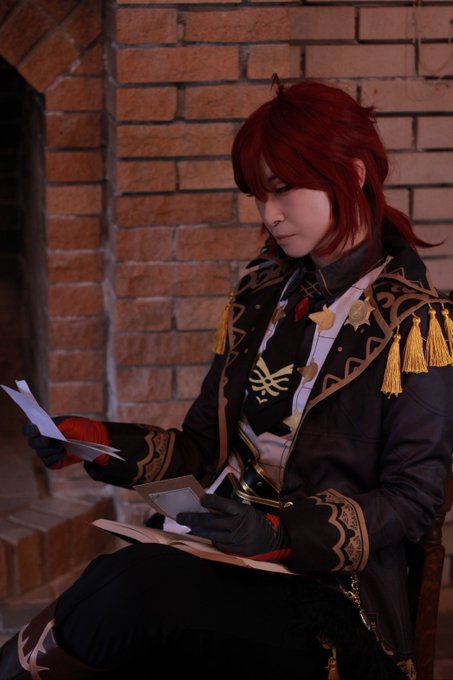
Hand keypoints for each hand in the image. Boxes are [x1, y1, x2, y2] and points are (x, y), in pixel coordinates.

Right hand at [23, 417, 109, 469]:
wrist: (94, 440)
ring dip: (50, 450)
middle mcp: (42, 440)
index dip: (30, 430)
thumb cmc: (80, 428)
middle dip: (40, 442)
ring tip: (62, 446)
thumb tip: (45, 431)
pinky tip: (64, 453)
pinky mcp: (53, 462)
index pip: (28, 429)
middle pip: (33, 443)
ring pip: (41, 454)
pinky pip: (49, 462)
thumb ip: (56, 425)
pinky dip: (56, 458)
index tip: (36, 430)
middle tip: (47, 441)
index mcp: (43, 427)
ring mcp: (47, 452)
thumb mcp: (70, 423)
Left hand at [176, 493, 290, 559]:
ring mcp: (238, 539)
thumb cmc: (258, 521)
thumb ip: (229, 510)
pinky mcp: (239, 551)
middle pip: (211, 521)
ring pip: (213, 535)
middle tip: (180, 516)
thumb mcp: (247, 510)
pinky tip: (207, 536)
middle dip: (193, 519)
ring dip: (199, 530)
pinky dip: (213, 540)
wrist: (277, 538)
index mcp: (242, 511)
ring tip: (189, 526)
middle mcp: (239, 525)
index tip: (200, 499)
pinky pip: (221, 546)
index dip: (210, 501)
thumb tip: (208, 508)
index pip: (222, 504)